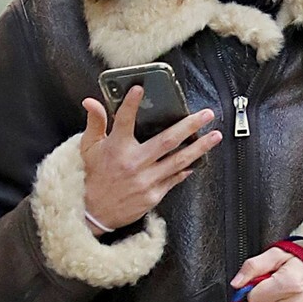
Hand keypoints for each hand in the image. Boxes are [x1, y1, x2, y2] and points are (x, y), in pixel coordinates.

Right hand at [78, 87, 220, 231]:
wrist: (94, 213)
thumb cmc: (93, 177)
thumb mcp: (88, 148)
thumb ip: (94, 123)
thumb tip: (90, 102)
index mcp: (116, 148)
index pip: (123, 120)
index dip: (131, 104)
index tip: (140, 88)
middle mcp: (134, 163)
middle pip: (167, 140)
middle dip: (190, 125)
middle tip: (206, 115)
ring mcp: (146, 180)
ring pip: (178, 160)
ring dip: (199, 147)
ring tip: (215, 136)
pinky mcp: (154, 195)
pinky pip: (174, 179)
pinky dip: (186, 168)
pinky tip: (197, 160)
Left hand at [232, 246, 302, 301]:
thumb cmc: (300, 265)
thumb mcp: (275, 256)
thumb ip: (252, 267)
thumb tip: (236, 284)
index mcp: (292, 284)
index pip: (253, 298)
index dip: (254, 290)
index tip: (265, 284)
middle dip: (262, 301)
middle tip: (276, 291)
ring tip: (284, 300)